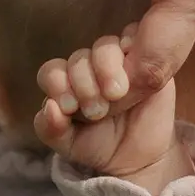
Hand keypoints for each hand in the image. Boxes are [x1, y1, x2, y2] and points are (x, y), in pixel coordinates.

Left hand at [33, 29, 190, 192]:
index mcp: (66, 84)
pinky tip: (134, 71)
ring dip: (106, 68)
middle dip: (83, 84)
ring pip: (105, 46)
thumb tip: (49, 107)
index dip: (57, 85)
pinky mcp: (145, 58)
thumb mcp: (69, 145)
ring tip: (115, 95)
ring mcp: (118, 61)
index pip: (52, 72)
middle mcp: (89, 67)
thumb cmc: (100, 145)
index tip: (70, 108)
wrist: (139, 156)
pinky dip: (131, 48)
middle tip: (97, 112)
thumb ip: (51, 129)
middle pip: (78, 58)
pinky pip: (136, 38)